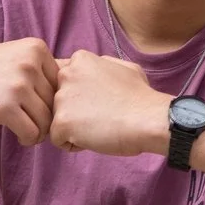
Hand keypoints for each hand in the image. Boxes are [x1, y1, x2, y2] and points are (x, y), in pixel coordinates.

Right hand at [0, 38, 58, 145]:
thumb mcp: (17, 57)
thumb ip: (43, 69)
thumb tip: (78, 92)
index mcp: (37, 49)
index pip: (64, 83)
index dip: (56, 101)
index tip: (41, 108)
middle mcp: (31, 63)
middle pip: (57, 102)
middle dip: (49, 118)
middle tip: (34, 123)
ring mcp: (18, 85)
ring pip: (48, 120)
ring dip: (41, 131)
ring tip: (28, 130)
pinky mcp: (5, 107)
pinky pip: (33, 132)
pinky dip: (30, 138)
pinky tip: (20, 135)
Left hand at [48, 50, 173, 156]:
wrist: (147, 119)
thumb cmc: (140, 96)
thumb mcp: (124, 67)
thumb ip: (101, 67)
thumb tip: (90, 73)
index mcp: (80, 60)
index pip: (65, 80)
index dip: (81, 95)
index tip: (99, 101)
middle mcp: (65, 75)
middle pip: (58, 99)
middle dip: (74, 110)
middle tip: (100, 115)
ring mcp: (61, 99)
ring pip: (57, 119)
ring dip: (74, 127)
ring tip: (99, 127)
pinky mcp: (60, 123)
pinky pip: (58, 139)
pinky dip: (74, 143)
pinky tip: (95, 138)